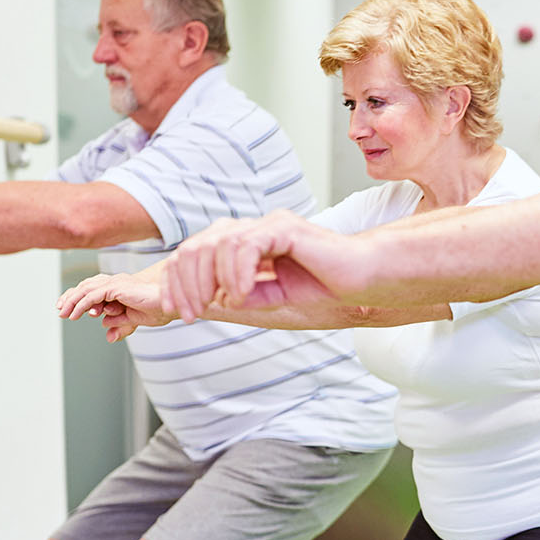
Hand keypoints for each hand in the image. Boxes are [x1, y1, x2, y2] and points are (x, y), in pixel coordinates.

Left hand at [57, 274, 171, 341]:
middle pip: (86, 286)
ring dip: (73, 301)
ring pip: (87, 289)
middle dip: (71, 297)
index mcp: (119, 287)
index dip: (78, 297)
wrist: (169, 304)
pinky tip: (76, 314)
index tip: (67, 308)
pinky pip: (94, 296)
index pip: (92, 288)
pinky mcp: (117, 288)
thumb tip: (106, 331)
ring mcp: (116, 283)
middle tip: (60, 310)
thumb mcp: (133, 321)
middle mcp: (115, 282)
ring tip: (64, 313)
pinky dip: (82, 304)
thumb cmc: (156, 309)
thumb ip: (119, 325)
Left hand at [158, 210, 373, 321]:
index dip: (179, 282)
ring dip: (212, 279)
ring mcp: (268, 225)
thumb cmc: (321, 289)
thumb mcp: (267, 300)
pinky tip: (244, 292)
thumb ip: (236, 299)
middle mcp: (252, 230)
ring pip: (218, 243)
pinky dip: (238, 271)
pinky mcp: (285, 228)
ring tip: (226, 303)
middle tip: (191, 314)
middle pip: (197, 246)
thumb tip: (204, 302)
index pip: (195, 254)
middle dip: (186, 283)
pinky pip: (246, 244)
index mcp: (244, 244)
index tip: (181, 313)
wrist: (361, 282)